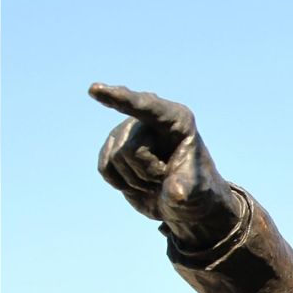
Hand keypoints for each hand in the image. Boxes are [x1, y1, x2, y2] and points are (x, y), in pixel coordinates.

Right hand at [89, 83, 240, 248]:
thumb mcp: (198, 191)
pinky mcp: (113, 148)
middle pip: (131, 149)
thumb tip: (176, 193)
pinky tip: (139, 182)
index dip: (121, 98)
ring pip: (116, 158)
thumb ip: (187, 188)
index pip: (147, 106)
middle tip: (168, 177)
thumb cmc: (196, 190)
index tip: (94, 89)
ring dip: (136, 180)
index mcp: (176, 120)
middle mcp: (149, 120)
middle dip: (147, 173)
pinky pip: (105, 168)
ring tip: (155, 179)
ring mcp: (128, 131)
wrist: (183, 203)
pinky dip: (121, 183)